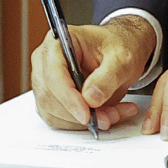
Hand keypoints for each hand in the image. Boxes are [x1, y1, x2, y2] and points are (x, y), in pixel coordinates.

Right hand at [31, 15, 156, 131]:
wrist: (120, 51)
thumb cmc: (117, 45)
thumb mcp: (122, 58)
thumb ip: (107, 77)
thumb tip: (90, 98)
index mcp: (58, 42)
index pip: (54, 74)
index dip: (68, 98)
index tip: (86, 114)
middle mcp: (45, 62)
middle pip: (51, 97)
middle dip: (81, 113)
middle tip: (110, 116)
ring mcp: (46, 82)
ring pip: (55, 113)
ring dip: (84, 121)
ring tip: (113, 113)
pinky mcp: (52, 100)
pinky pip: (61, 120)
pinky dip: (82, 124)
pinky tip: (104, 115)